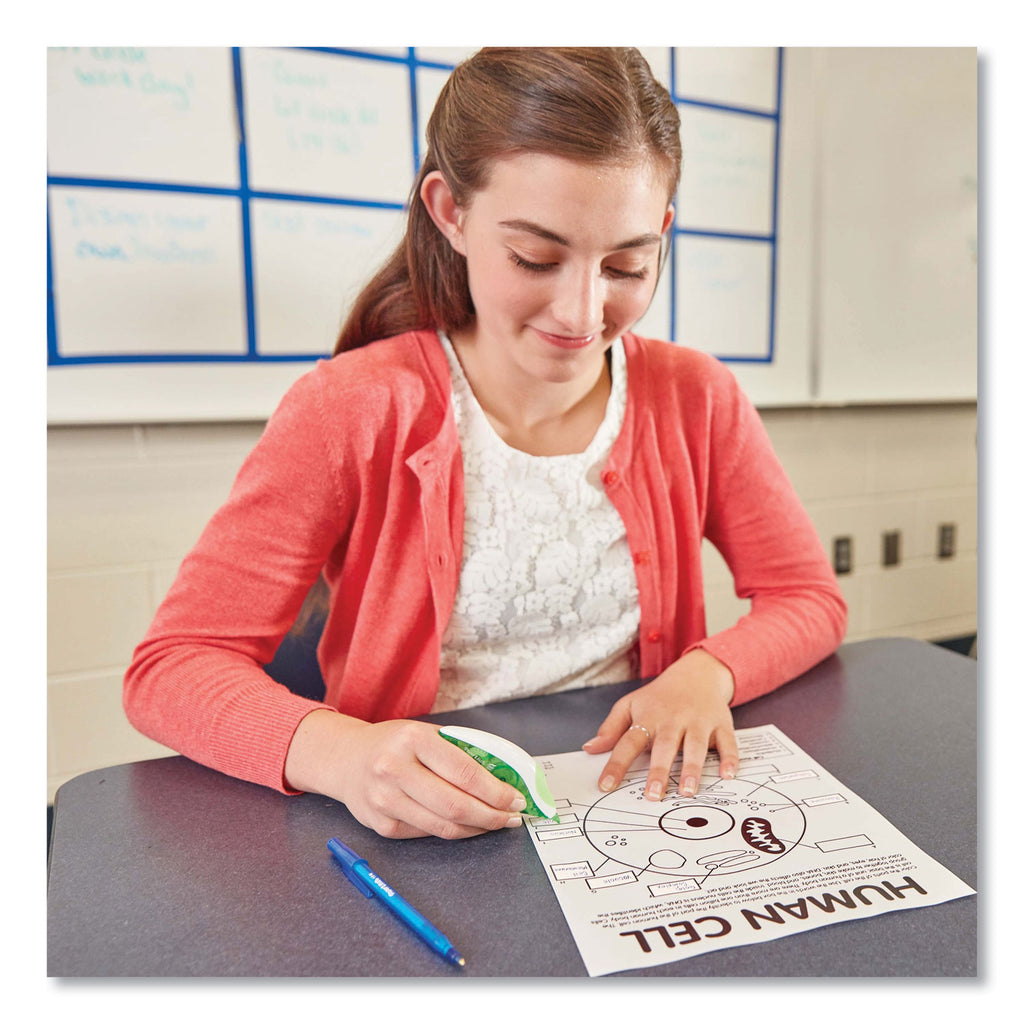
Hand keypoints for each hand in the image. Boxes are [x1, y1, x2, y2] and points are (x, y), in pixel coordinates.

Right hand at [285, 710, 528, 839]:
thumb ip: (462, 751)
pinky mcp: (381, 826)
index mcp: (412, 739)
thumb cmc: (395, 744)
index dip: (496, 791)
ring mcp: (384, 800)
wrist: (345, 759)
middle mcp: (394, 769)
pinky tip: (466, 825)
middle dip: (492, 816)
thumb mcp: (426, 734)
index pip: (465, 772)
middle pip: (456, 805)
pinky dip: (453, 832)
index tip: (516, 798)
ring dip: (477, 829)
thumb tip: (506, 777)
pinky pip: (427, 834)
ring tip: (495, 823)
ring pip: (443, 827)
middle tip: (512, 817)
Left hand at [582, 649, 738, 800]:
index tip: (605, 786)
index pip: (628, 742)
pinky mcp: (721, 724)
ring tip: (687, 791)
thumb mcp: (630, 705)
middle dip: (659, 770)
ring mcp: (698, 721)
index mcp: (648, 717)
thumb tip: (590, 748)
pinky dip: (730, 758)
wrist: (696, 674)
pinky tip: (727, 775)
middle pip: (664, 745)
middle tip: (653, 794)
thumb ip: (610, 728)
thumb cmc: (660, 697)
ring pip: (696, 746)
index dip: (616, 764)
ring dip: (692, 768)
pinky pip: (727, 742)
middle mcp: (673, 719)